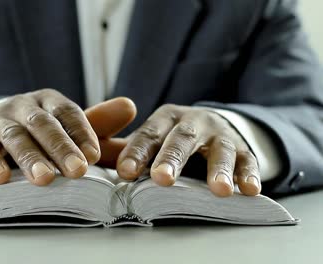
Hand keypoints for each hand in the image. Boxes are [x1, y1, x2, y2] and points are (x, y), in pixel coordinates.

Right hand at [0, 89, 99, 184]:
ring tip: (44, 179)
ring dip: (30, 158)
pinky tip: (0, 179)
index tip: (94, 155)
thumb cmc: (41, 133)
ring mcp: (0, 122)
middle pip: (43, 125)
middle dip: (60, 147)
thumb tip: (130, 106)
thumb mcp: (68, 126)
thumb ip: (98, 122)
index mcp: (49, 102)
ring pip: (15, 137)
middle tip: (77, 170)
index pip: (68, 113)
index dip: (81, 133)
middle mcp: (24, 107)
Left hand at [115, 104, 260, 196]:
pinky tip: (249, 190)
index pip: (149, 134)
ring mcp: (220, 134)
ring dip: (219, 169)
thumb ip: (132, 150)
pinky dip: (249, 175)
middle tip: (162, 179)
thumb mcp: (155, 136)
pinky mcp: (243, 147)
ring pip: (220, 150)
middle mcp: (193, 122)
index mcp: (165, 118)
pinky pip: (248, 160)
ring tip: (217, 189)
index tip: (125, 172)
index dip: (137, 152)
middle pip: (182, 138)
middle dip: (172, 159)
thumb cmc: (175, 137)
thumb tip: (97, 168)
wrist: (215, 126)